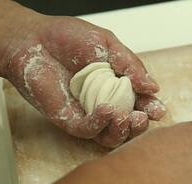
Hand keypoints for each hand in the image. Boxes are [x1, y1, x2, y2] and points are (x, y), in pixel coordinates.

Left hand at [2, 15, 165, 146]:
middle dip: (140, 125)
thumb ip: (130, 66)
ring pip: (112, 136)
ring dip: (123, 130)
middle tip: (143, 116)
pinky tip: (107, 110)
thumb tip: (153, 87)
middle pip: (129, 125)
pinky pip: (89, 131)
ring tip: (127, 117)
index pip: (141, 104)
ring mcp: (88, 114)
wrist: (33, 38)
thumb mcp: (108, 45)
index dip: (151, 109)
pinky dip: (101, 123)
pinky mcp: (70, 120)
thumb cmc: (67, 38)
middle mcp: (106, 103)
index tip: (158, 109)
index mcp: (119, 86)